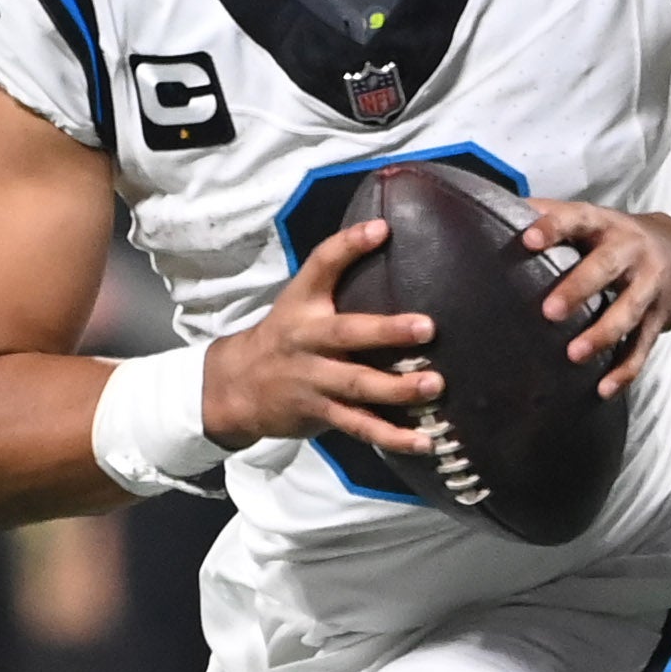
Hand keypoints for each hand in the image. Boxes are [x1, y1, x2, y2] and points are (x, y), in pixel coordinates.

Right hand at [199, 215, 439, 455]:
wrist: (235, 387)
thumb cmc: (285, 336)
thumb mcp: (300, 300)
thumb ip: (337, 274)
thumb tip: (385, 231)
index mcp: (302, 304)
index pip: (321, 265)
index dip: (349, 245)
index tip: (381, 229)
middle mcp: (307, 340)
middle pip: (346, 334)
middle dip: (387, 331)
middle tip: (428, 328)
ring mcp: (313, 379)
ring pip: (357, 385)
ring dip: (398, 388)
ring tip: (434, 386)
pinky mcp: (321, 413)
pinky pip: (360, 426)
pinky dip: (392, 437)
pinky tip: (424, 442)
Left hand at [516, 199, 670, 396]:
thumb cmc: (619, 238)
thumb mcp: (593, 219)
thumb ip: (551, 215)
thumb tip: (494, 208)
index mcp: (604, 225)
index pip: (577, 219)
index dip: (554, 227)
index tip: (530, 241)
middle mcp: (629, 252)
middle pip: (605, 267)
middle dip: (578, 289)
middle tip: (549, 312)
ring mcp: (647, 286)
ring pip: (627, 311)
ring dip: (602, 335)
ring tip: (574, 355)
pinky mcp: (658, 318)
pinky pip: (642, 347)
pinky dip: (624, 370)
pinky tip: (603, 389)